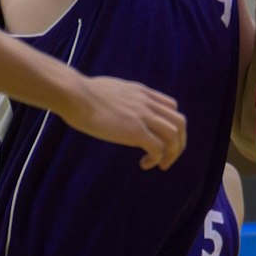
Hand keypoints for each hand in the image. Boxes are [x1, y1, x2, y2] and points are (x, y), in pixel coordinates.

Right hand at [63, 74, 188, 171]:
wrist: (75, 95)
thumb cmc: (82, 94)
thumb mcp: (109, 90)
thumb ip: (119, 98)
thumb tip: (111, 105)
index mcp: (141, 93)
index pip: (171, 106)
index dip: (171, 124)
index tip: (161, 138)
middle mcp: (147, 103)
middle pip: (180, 122)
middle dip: (179, 142)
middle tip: (168, 157)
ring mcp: (143, 116)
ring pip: (174, 136)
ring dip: (171, 154)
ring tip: (160, 165)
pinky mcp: (135, 131)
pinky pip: (158, 148)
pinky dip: (156, 159)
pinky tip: (144, 164)